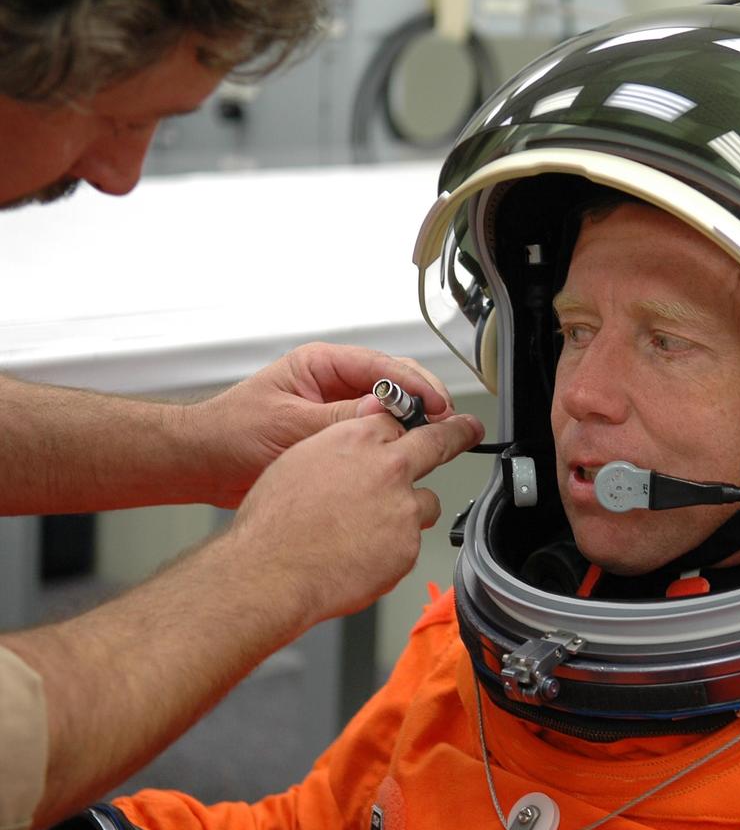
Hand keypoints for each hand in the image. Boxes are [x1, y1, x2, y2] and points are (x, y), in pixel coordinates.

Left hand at [185, 342, 451, 506]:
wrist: (204, 464)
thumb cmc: (231, 435)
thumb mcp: (289, 425)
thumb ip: (338, 419)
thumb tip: (382, 413)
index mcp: (321, 365)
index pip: (382, 366)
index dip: (415, 385)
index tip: (436, 405)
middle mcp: (333, 382)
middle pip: (395, 381)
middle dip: (423, 400)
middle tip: (445, 423)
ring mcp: (337, 407)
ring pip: (390, 407)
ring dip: (413, 421)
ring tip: (435, 439)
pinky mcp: (337, 434)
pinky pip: (376, 432)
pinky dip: (395, 441)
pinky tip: (408, 454)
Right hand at [224, 410, 483, 625]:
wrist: (271, 571)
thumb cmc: (274, 523)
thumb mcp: (298, 461)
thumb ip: (339, 449)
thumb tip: (357, 449)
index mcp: (356, 440)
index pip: (397, 422)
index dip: (403, 430)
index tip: (419, 426)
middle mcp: (388, 468)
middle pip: (437, 442)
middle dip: (457, 432)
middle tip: (469, 429)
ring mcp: (403, 508)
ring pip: (425, 503)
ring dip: (409, 512)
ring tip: (369, 530)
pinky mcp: (408, 546)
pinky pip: (410, 543)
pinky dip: (393, 549)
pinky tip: (362, 556)